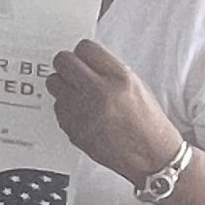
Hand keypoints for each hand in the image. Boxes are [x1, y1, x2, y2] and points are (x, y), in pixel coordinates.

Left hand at [48, 39, 182, 184]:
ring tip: (76, 92)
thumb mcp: (136, 86)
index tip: (83, 57)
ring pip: (54, 83)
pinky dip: (65, 106)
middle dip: (66, 64)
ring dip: (62, 84)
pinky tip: (80, 112)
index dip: (83, 52)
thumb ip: (109, 71)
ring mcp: (82, 111)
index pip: (85, 48)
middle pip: (63, 61)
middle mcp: (99, 92)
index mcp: (120, 78)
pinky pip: (57, 107)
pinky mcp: (72, 128)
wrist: (150, 155)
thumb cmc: (147, 122)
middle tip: (71, 70)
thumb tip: (85, 60)